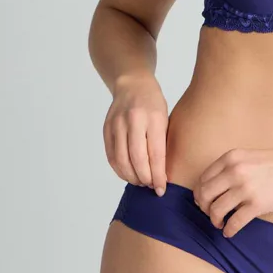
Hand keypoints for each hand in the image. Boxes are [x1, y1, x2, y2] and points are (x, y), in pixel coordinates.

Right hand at [103, 71, 168, 193]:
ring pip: (121, 160)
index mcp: (153, 118)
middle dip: (144, 178)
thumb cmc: (154, 103)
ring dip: (131, 176)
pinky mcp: (106, 129)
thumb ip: (162, 142)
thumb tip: (162, 174)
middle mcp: (133, 121)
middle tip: (151, 186)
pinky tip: (128, 174)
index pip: (156, 154)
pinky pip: (111, 156)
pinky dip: (119, 169)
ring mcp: (117, 124)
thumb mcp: (165, 118)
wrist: (132, 84)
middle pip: (137, 159)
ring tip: (140, 182)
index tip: (162, 189)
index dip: (158, 175)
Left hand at [193, 145, 272, 237]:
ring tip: (220, 224)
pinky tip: (230, 231)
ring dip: (215, 220)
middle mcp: (235, 171)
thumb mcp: (249, 157)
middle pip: (205, 195)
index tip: (204, 202)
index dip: (200, 194)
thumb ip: (231, 168)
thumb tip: (212, 190)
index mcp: (231, 158)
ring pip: (216, 210)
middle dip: (204, 208)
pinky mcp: (257, 204)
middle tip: (210, 214)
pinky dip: (229, 230)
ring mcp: (246, 188)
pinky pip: (234, 222)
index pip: (203, 179)